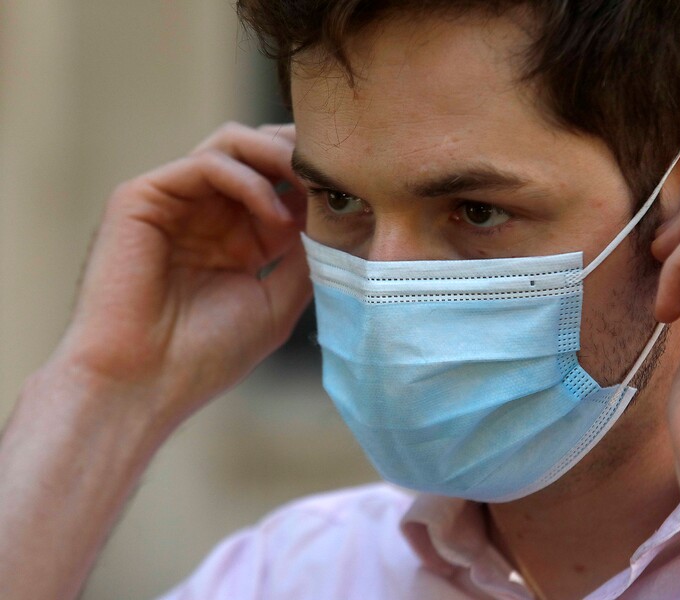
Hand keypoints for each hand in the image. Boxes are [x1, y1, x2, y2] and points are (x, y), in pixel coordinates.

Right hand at [52, 122, 310, 427]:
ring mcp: (175, 202)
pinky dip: (249, 180)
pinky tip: (275, 217)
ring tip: (311, 188)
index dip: (318, 181)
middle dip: (302, 156)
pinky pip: (206, 163)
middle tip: (340, 174)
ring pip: (233, 144)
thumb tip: (340, 215)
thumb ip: (304, 254)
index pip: (282, 184)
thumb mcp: (277, 300)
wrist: (144, 384)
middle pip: (260, 152)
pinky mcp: (143, 197)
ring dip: (279, 158)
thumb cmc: (207, 355)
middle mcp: (206, 213)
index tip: (362, 192)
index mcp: (236, 238)